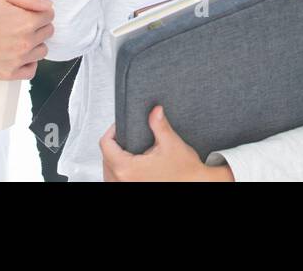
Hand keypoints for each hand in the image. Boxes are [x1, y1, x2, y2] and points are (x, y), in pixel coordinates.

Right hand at [0, 0, 52, 79]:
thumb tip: (49, 5)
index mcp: (25, 22)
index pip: (50, 15)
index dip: (39, 9)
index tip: (26, 9)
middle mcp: (24, 44)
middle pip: (48, 32)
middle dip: (38, 24)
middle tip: (18, 20)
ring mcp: (16, 61)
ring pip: (42, 51)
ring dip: (35, 42)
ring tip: (16, 36)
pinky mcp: (6, 74)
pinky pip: (31, 70)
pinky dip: (28, 62)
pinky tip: (17, 53)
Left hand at [99, 106, 234, 180]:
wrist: (196, 184)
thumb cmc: (185, 172)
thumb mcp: (171, 143)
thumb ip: (159, 124)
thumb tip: (154, 111)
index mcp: (128, 169)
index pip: (106, 145)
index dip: (112, 131)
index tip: (120, 127)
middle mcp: (124, 182)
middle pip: (105, 159)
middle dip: (114, 146)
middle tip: (125, 137)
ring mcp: (128, 188)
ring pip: (108, 173)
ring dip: (114, 161)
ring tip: (127, 152)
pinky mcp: (133, 191)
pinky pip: (116, 181)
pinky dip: (119, 173)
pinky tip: (130, 167)